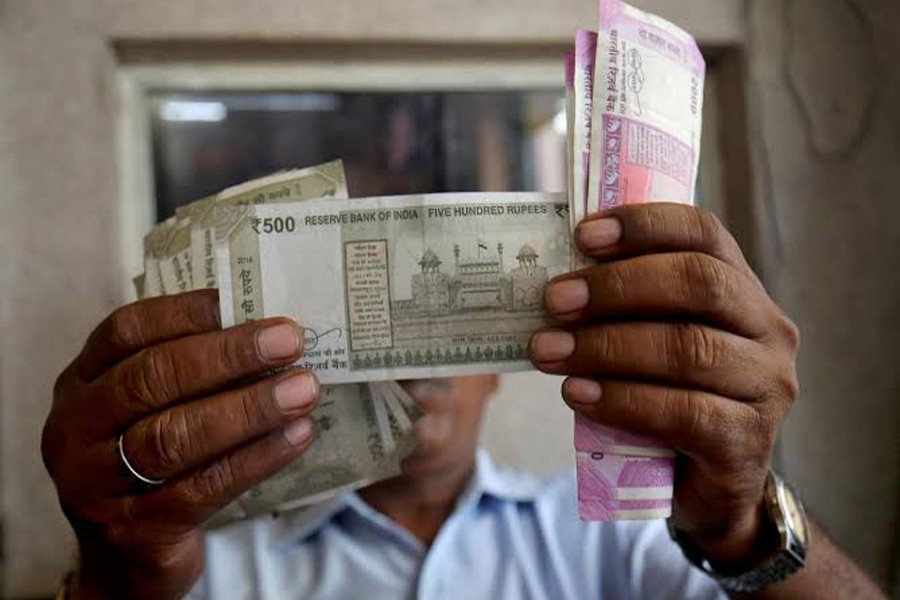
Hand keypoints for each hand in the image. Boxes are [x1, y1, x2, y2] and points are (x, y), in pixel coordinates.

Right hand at [42, 290, 319, 598]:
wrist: (126, 559)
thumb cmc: (151, 463)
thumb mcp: (149, 411)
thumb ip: (189, 371)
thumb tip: (269, 329)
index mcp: (81, 382)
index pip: (127, 331)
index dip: (187, 311)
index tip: (249, 299)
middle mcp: (76, 429)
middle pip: (151, 379)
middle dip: (228, 356)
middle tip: (290, 341)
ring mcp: (96, 484)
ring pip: (174, 436)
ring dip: (249, 408)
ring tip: (304, 389)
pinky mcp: (134, 530)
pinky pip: (202, 488)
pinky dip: (256, 458)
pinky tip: (298, 436)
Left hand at [530, 204, 799, 567]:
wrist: (704, 484)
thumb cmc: (667, 395)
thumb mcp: (650, 340)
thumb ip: (624, 307)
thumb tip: (552, 282)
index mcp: (742, 289)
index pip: (704, 234)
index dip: (644, 226)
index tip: (583, 235)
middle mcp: (768, 329)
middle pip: (698, 284)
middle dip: (617, 287)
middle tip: (555, 299)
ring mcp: (767, 387)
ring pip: (688, 349)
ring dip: (606, 346)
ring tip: (548, 351)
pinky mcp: (748, 441)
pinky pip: (682, 413)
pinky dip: (621, 400)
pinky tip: (576, 394)